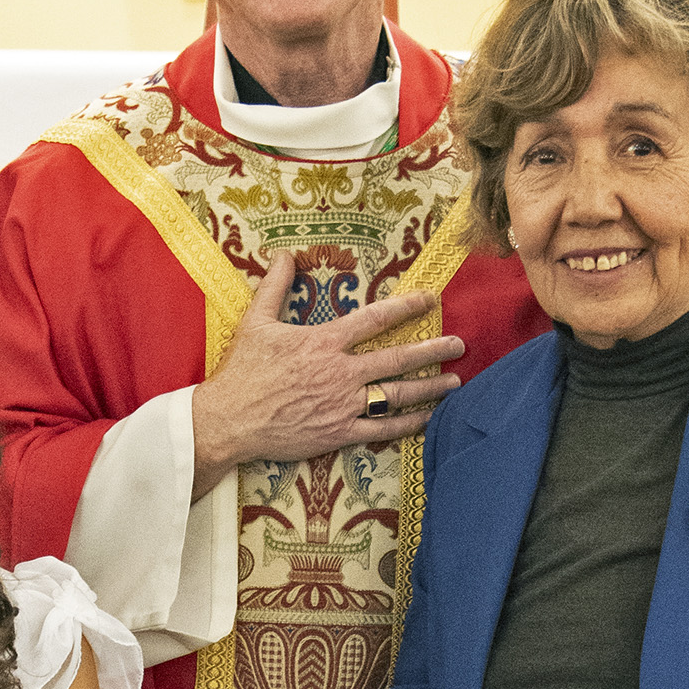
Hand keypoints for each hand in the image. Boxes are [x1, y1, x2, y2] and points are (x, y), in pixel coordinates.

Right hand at [189, 250, 461, 495]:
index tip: (430, 300)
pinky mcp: (339, 434)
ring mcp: (343, 405)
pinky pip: (382, 429)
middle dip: (433, 350)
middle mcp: (341, 373)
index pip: (375, 319)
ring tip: (455, 382)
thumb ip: (276, 286)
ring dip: (430, 388)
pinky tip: (428, 418)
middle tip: (459, 345)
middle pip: (398, 358)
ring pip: (397, 394)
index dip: (406, 307)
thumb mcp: (256, 321)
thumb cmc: (242, 371)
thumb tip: (286, 255)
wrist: (229, 420)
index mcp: (324, 342)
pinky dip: (408, 424)